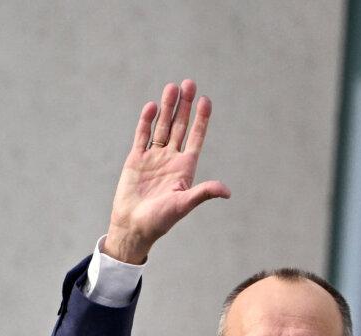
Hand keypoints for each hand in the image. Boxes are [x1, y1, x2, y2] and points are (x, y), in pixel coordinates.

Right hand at [104, 79, 230, 263]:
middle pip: (179, 127)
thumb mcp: (185, 204)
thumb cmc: (161, 220)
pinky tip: (151, 106)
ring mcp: (153, 158)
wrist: (134, 226)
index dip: (202, 120)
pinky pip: (142, 136)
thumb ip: (204, 193)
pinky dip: (146, 121)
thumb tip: (226, 191)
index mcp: (186, 168)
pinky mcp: (136, 160)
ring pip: (161, 127)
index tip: (206, 100)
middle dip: (185, 106)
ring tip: (172, 87)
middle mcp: (171, 159)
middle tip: (189, 84)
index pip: (196, 138)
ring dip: (167, 108)